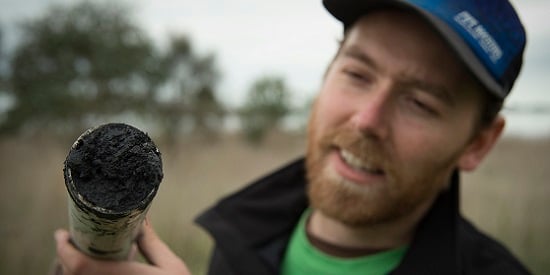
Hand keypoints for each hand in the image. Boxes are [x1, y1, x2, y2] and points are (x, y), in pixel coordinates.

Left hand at [54, 219, 190, 274]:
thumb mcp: (171, 266)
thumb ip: (152, 243)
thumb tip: (142, 219)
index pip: (78, 265)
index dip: (63, 248)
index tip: (61, 233)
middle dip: (67, 256)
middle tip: (71, 239)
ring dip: (77, 269)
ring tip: (84, 254)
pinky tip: (101, 269)